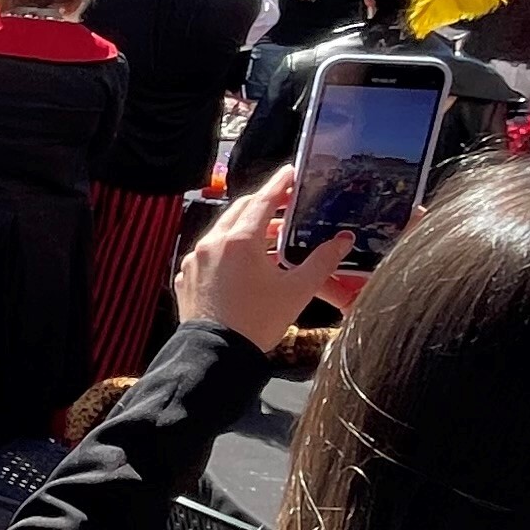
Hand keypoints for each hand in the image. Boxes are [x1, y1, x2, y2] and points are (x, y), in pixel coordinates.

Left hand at [176, 174, 357, 352]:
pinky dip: (226, 250)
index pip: (263, 201)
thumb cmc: (257, 323)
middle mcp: (213, 244)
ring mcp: (195, 260)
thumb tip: (343, 241)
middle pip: (239, 211)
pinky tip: (242, 264)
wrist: (216, 356)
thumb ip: (322, 261)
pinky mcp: (186, 277)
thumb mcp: (297, 291)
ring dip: (245, 229)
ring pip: (222, 232)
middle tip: (284, 204)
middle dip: (263, 205)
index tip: (290, 173)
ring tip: (270, 239)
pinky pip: (208, 254)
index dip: (279, 185)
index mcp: (240, 241)